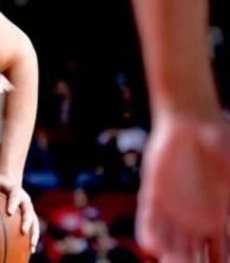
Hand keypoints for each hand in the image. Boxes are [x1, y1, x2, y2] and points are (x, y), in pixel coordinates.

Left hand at [0, 175, 39, 252]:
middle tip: (23, 231)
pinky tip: (30, 251)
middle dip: (27, 221)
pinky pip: (33, 228)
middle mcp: (24, 199)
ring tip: (31, 246)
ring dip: (34, 233)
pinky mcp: (30, 217)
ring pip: (34, 221)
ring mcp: (28, 209)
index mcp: (14, 190)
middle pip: (29, 210)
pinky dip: (32, 239)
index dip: (14, 203)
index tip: (10, 212)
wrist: (8, 183)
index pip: (15, 195)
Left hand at [136, 111, 229, 261]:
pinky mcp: (154, 194)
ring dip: (170, 254)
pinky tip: (149, 246)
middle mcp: (195, 219)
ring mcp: (173, 209)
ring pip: (170, 241)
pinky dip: (148, 233)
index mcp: (220, 219)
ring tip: (169, 260)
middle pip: (192, 254)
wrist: (192, 124)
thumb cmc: (222, 144)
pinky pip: (149, 218)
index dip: (218, 262)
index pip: (219, 253)